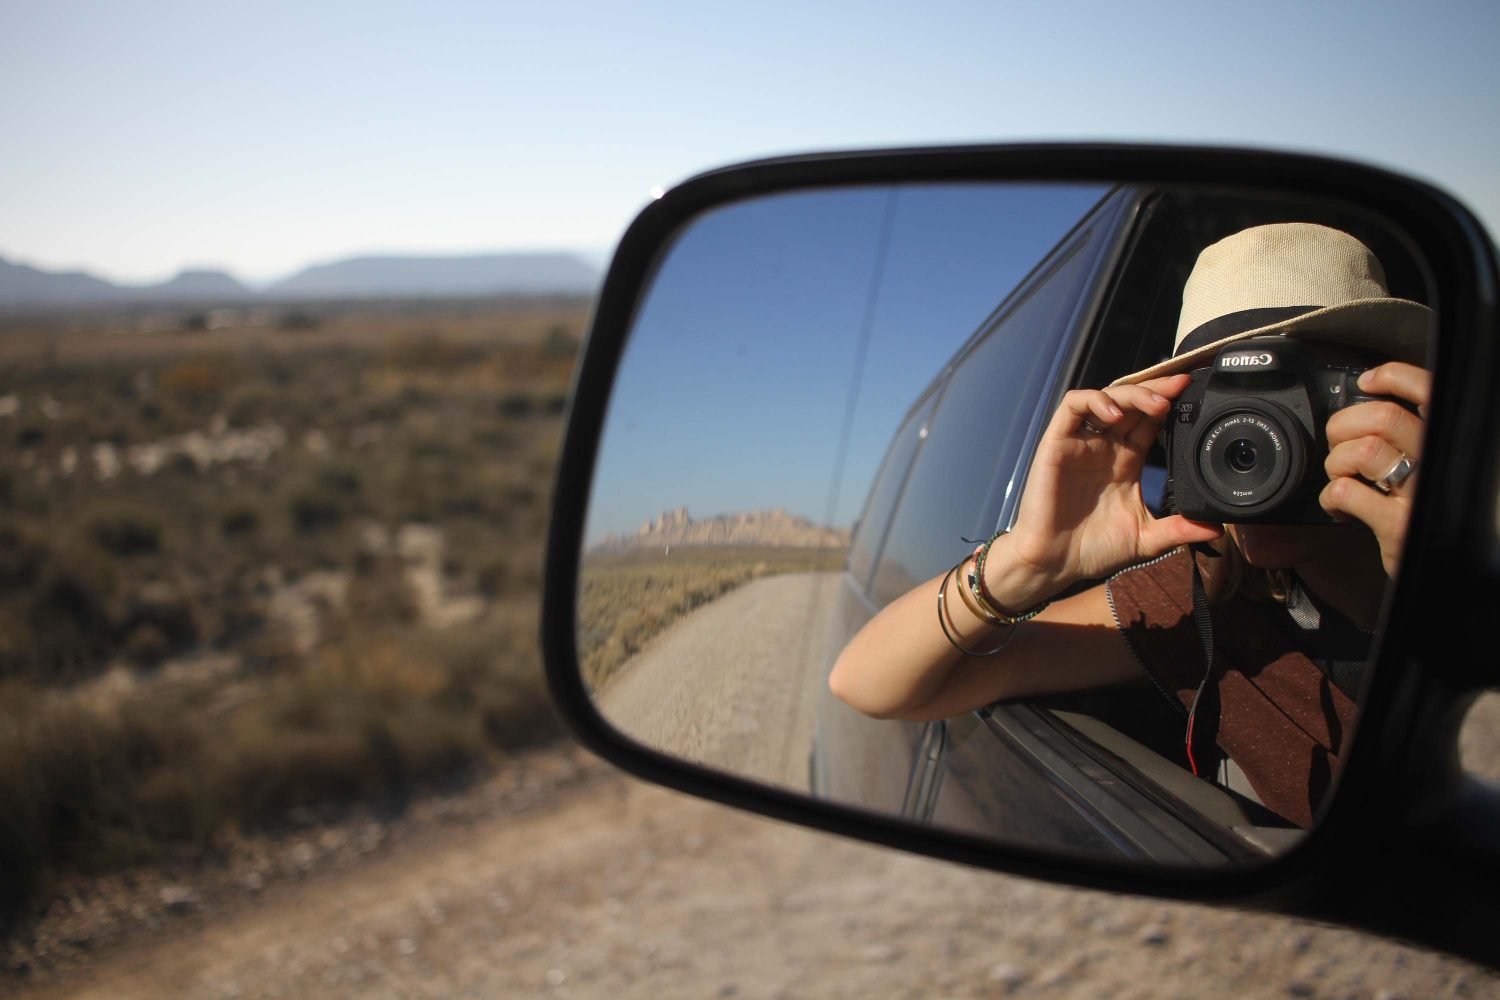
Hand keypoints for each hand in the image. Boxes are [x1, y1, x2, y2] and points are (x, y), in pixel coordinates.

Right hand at [991, 373, 1222, 605]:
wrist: (1055, 563)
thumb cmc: (1094, 550)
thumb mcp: (1147, 539)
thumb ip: (1179, 529)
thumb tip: (1217, 528)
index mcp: (1126, 462)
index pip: (1151, 420)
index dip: (1171, 404)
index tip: (1196, 397)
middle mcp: (1105, 447)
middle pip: (1133, 401)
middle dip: (1158, 389)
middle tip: (1182, 386)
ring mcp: (1081, 443)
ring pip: (1107, 397)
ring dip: (1133, 393)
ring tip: (1157, 404)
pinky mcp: (1058, 443)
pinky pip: (1072, 406)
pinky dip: (1095, 401)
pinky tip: (1116, 415)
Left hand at [1320, 361, 1430, 577]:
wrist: (1440, 567)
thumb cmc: (1425, 512)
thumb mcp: (1427, 470)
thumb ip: (1406, 439)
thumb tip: (1366, 406)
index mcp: (1445, 442)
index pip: (1428, 390)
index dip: (1394, 376)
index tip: (1366, 382)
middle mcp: (1439, 461)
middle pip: (1383, 416)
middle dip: (1344, 426)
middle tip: (1339, 446)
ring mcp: (1421, 493)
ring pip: (1364, 449)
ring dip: (1337, 463)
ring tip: (1342, 479)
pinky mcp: (1399, 525)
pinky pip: (1346, 491)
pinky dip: (1331, 497)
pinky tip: (1340, 508)